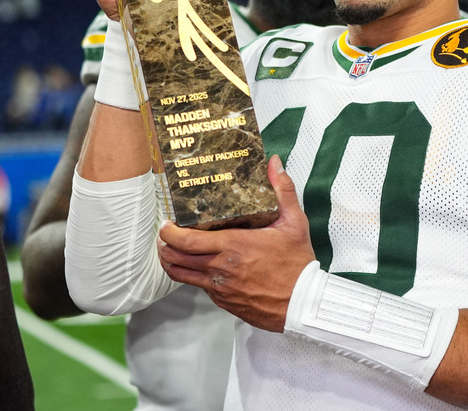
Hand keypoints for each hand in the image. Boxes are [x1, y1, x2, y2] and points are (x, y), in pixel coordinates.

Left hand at [157, 155, 315, 331]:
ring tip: (172, 250)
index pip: (186, 241)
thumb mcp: (294, 223)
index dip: (169, 233)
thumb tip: (274, 163)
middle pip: (176, 258)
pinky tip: (200, 266)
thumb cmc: (297, 263)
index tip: (166, 224)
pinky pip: (200, 286)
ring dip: (171, 262)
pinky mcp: (224, 301)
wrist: (302, 304)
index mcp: (233, 246)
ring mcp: (220, 288)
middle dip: (165, 245)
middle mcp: (220, 268)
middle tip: (165, 235)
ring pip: (182, 275)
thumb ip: (282, 190)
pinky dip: (193, 275)